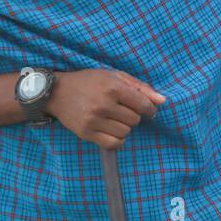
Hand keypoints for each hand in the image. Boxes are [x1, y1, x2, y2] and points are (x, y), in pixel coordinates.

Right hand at [44, 69, 164, 149]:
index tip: (146, 110)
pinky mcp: (86, 133)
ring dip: (124, 127)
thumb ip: (141, 87)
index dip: (149, 109)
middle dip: (133, 116)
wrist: (58, 92)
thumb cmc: (90, 82)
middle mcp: (103, 104)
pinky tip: (111, 130)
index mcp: (113, 87)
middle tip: (122, 110)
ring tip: (113, 118)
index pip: (144, 106)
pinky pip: (113, 144)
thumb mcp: (115, 76)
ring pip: (125, 132)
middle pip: (135, 120)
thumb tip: (163, 101)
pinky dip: (117, 140)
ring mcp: (93, 120)